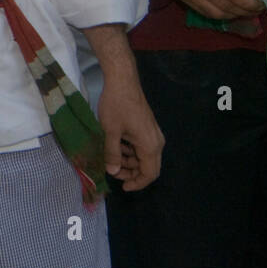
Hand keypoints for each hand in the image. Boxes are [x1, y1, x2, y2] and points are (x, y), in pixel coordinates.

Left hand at [96, 59, 163, 192]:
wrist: (122, 81)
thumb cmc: (116, 105)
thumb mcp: (110, 131)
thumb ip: (112, 153)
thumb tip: (113, 171)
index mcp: (150, 145)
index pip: (150, 174)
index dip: (137, 183)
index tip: (122, 187)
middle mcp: (156, 142)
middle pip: (148, 166)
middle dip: (131, 172)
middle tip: (112, 171)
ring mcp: (152, 134)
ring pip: (143, 156)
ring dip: (129, 161)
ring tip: (110, 158)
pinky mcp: (146, 128)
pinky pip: (141, 146)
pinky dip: (129, 150)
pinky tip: (115, 146)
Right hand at [160, 0, 263, 20]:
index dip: (248, 3)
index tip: (259, 5)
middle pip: (225, 6)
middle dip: (244, 11)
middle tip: (254, 11)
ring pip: (216, 13)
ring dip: (232, 15)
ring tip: (242, 12)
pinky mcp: (184, 0)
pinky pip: (206, 13)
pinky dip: (220, 15)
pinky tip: (228, 12)